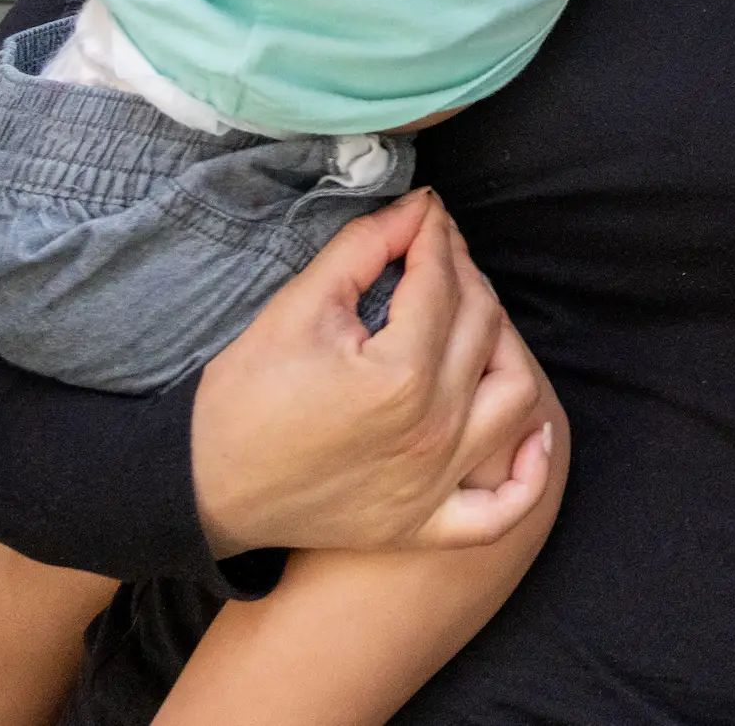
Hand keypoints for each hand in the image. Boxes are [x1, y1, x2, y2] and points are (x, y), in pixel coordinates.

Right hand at [192, 190, 555, 556]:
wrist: (200, 489)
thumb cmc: (241, 399)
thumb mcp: (296, 308)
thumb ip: (363, 249)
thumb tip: (417, 208)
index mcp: (400, 376)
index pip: (443, 283)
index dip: (437, 236)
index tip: (428, 214)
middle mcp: (433, 431)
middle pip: (484, 329)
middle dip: (466, 276)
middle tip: (439, 254)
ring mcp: (434, 485)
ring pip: (514, 399)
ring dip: (507, 349)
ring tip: (475, 322)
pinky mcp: (423, 525)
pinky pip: (501, 510)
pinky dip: (527, 474)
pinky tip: (533, 430)